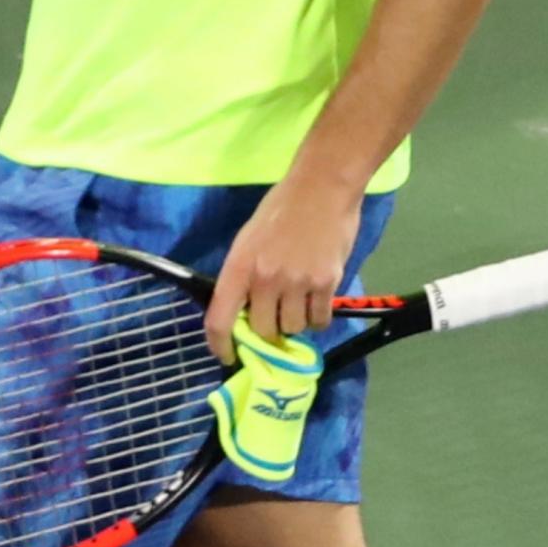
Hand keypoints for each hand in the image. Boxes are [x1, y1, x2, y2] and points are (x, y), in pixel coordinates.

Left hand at [204, 173, 362, 362]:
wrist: (321, 189)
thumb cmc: (281, 209)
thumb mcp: (249, 239)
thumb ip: (245, 274)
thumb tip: (245, 309)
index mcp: (239, 266)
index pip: (220, 318)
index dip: (220, 345)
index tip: (228, 357)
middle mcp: (266, 279)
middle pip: (264, 331)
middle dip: (267, 332)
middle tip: (274, 319)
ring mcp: (298, 283)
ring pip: (294, 328)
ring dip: (295, 323)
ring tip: (298, 302)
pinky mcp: (327, 283)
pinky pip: (320, 320)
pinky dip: (317, 318)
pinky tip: (316, 301)